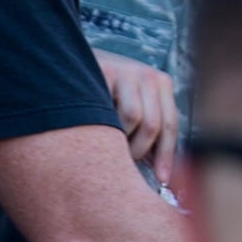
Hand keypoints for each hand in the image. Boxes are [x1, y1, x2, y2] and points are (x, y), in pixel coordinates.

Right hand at [93, 48, 176, 182]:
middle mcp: (147, 74)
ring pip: (132, 118)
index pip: (170, 124)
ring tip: (109, 142)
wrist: (71, 62)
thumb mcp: (132, 105)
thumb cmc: (105, 95)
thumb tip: (160, 172)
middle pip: (153, 124)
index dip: (166, 155)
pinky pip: (109, 110)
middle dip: (140, 150)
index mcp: (161, 83)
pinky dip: (104, 126)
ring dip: (121, 139)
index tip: (162, 179)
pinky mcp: (103, 71)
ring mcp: (125, 70)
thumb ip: (146, 131)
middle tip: (125, 161)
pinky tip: (96, 127)